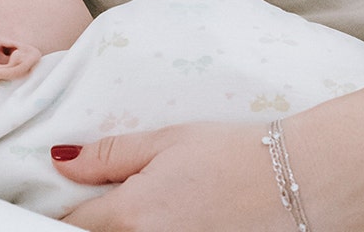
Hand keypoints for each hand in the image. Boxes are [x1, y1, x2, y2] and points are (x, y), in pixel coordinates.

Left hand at [53, 122, 299, 230]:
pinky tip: (190, 221)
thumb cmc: (236, 154)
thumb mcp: (167, 142)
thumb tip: (61, 160)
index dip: (73, 209)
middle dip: (106, 222)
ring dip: (139, 229)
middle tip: (131, 201)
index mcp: (131, 214)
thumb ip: (109, 156)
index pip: (75, 222)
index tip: (83, 199)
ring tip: (170, 209)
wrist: (301, 181)